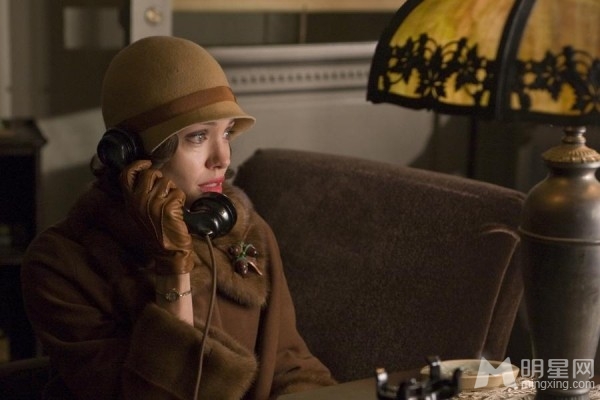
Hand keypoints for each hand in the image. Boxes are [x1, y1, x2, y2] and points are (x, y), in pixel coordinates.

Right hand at [120, 160, 193, 274]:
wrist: (168, 252)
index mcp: (129, 201)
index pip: (126, 174)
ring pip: (167, 182)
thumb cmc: (157, 231)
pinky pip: (178, 192)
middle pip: (150, 174)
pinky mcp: (167, 207)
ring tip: (170, 205)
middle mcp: (138, 200)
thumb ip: (139, 195)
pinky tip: (176, 212)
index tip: (146, 163)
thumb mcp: (140, 213)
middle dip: (160, 178)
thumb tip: (144, 173)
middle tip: (165, 191)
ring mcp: (153, 203)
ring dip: (172, 191)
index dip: (137, 165)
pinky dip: (180, 199)